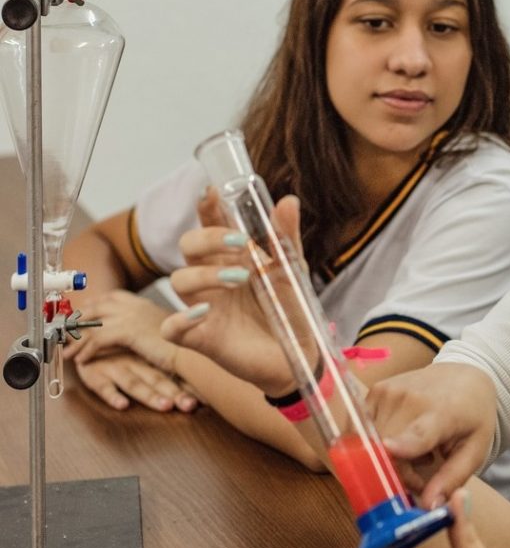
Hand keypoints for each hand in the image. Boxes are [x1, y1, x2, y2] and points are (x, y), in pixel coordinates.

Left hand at [68, 289, 177, 373]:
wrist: (193, 354)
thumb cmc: (185, 348)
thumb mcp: (166, 333)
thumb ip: (149, 330)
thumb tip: (141, 336)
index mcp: (145, 304)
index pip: (114, 297)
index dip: (95, 303)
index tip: (84, 310)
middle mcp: (137, 306)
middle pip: (98, 306)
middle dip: (79, 318)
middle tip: (67, 330)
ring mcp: (132, 316)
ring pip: (94, 323)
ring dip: (78, 338)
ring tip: (69, 351)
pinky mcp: (128, 331)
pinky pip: (97, 339)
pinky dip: (86, 350)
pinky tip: (82, 360)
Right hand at [75, 351, 198, 411]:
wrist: (81, 335)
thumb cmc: (115, 352)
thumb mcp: (140, 357)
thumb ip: (167, 371)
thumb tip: (202, 386)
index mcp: (150, 359)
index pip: (175, 374)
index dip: (191, 386)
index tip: (209, 400)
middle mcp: (136, 363)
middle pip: (159, 379)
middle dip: (176, 393)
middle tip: (192, 406)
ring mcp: (116, 368)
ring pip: (135, 383)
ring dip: (150, 396)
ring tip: (166, 406)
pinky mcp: (95, 375)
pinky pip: (103, 386)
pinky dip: (112, 396)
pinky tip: (122, 405)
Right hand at [160, 193, 305, 397]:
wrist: (299, 355)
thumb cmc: (290, 310)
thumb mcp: (292, 272)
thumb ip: (285, 238)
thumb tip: (288, 200)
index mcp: (232, 258)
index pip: (211, 225)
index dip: (207, 207)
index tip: (212, 192)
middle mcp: (212, 279)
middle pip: (188, 247)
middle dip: (207, 238)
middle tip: (240, 242)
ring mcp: (204, 308)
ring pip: (178, 281)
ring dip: (204, 274)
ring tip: (240, 278)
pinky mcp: (201, 338)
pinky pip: (171, 327)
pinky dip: (180, 319)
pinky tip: (204, 312)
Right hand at [366, 363, 497, 507]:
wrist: (464, 376)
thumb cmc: (472, 416)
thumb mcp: (474, 450)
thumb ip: (451, 479)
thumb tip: (428, 507)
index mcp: (444, 412)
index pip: (419, 432)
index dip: (403, 445)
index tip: (389, 452)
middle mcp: (412, 398)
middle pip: (386, 451)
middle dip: (397, 474)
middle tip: (418, 477)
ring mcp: (389, 392)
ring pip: (371, 443)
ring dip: (386, 459)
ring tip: (413, 454)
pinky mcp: (374, 391)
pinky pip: (364, 431)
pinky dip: (377, 443)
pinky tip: (399, 440)